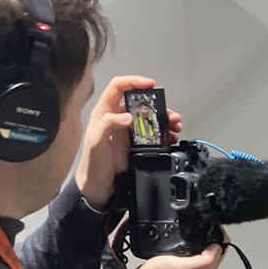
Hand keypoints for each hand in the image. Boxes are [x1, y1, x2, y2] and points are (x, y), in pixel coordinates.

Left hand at [75, 75, 182, 209]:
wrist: (98, 187)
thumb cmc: (92, 165)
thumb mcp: (95, 143)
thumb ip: (108, 125)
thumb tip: (127, 115)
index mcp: (104, 112)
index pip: (118, 87)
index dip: (134, 81)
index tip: (150, 85)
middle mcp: (117, 117)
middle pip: (140, 102)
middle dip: (158, 104)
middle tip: (169, 112)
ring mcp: (127, 129)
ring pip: (149, 116)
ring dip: (164, 119)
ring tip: (174, 125)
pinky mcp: (136, 141)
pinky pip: (153, 132)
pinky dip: (164, 133)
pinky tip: (171, 137)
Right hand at [122, 230, 229, 268]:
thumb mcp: (187, 266)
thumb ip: (206, 258)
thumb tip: (216, 246)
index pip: (223, 247)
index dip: (220, 234)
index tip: (213, 226)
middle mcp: (202, 268)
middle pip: (216, 246)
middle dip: (213, 234)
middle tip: (206, 225)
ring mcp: (193, 266)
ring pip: (205, 246)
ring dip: (204, 237)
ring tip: (198, 229)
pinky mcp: (183, 263)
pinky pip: (193, 248)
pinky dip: (193, 241)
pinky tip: (186, 238)